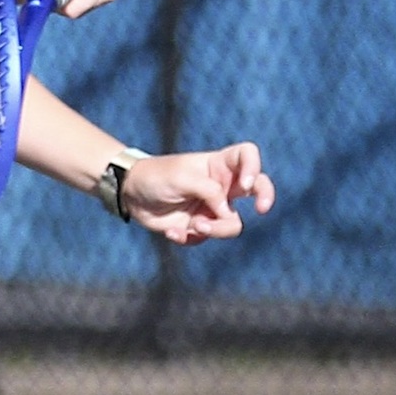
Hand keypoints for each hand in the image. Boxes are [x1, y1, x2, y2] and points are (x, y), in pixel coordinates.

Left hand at [121, 144, 274, 244]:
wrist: (130, 195)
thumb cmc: (156, 177)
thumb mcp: (182, 178)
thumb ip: (208, 191)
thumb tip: (228, 212)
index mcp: (218, 164)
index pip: (247, 156)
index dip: (253, 168)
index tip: (245, 184)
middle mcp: (221, 186)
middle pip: (257, 188)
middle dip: (265, 196)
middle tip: (261, 208)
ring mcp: (213, 208)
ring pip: (233, 224)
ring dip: (216, 229)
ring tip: (193, 226)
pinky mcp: (200, 227)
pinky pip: (208, 238)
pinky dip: (190, 238)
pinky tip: (172, 232)